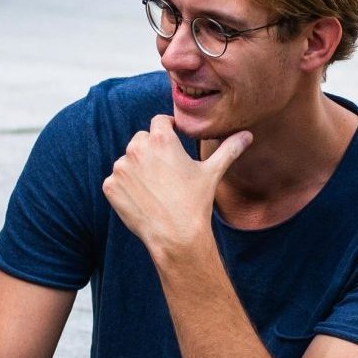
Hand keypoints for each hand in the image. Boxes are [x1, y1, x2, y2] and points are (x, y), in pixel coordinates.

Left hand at [102, 116, 248, 257]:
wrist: (176, 236)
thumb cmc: (196, 203)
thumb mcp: (212, 173)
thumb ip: (228, 149)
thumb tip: (247, 135)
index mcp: (161, 139)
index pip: (159, 121)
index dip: (168, 131)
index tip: (173, 143)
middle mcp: (137, 148)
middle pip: (142, 140)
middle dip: (152, 152)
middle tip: (166, 174)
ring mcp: (121, 168)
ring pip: (128, 161)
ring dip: (137, 170)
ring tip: (156, 190)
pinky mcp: (110, 186)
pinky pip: (116, 181)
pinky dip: (126, 188)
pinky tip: (143, 200)